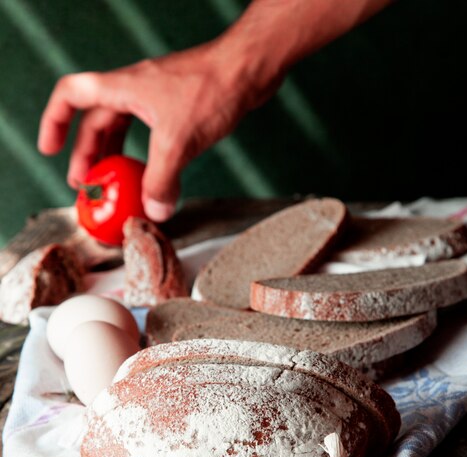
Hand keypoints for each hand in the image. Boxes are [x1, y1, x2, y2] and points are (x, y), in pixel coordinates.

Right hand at [38, 41, 267, 220]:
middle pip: (96, 121)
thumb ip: (161, 180)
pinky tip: (152, 173)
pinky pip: (149, 134)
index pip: (72, 96)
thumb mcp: (178, 142)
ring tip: (114, 183)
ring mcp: (156, 97)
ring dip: (115, 156)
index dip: (55, 122)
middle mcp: (134, 89)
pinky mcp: (177, 107)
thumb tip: (154, 211)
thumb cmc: (212, 89)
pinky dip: (144, 155)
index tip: (50, 149)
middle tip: (87, 185)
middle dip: (88, 154)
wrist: (249, 69)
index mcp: (122, 88)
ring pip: (124, 128)